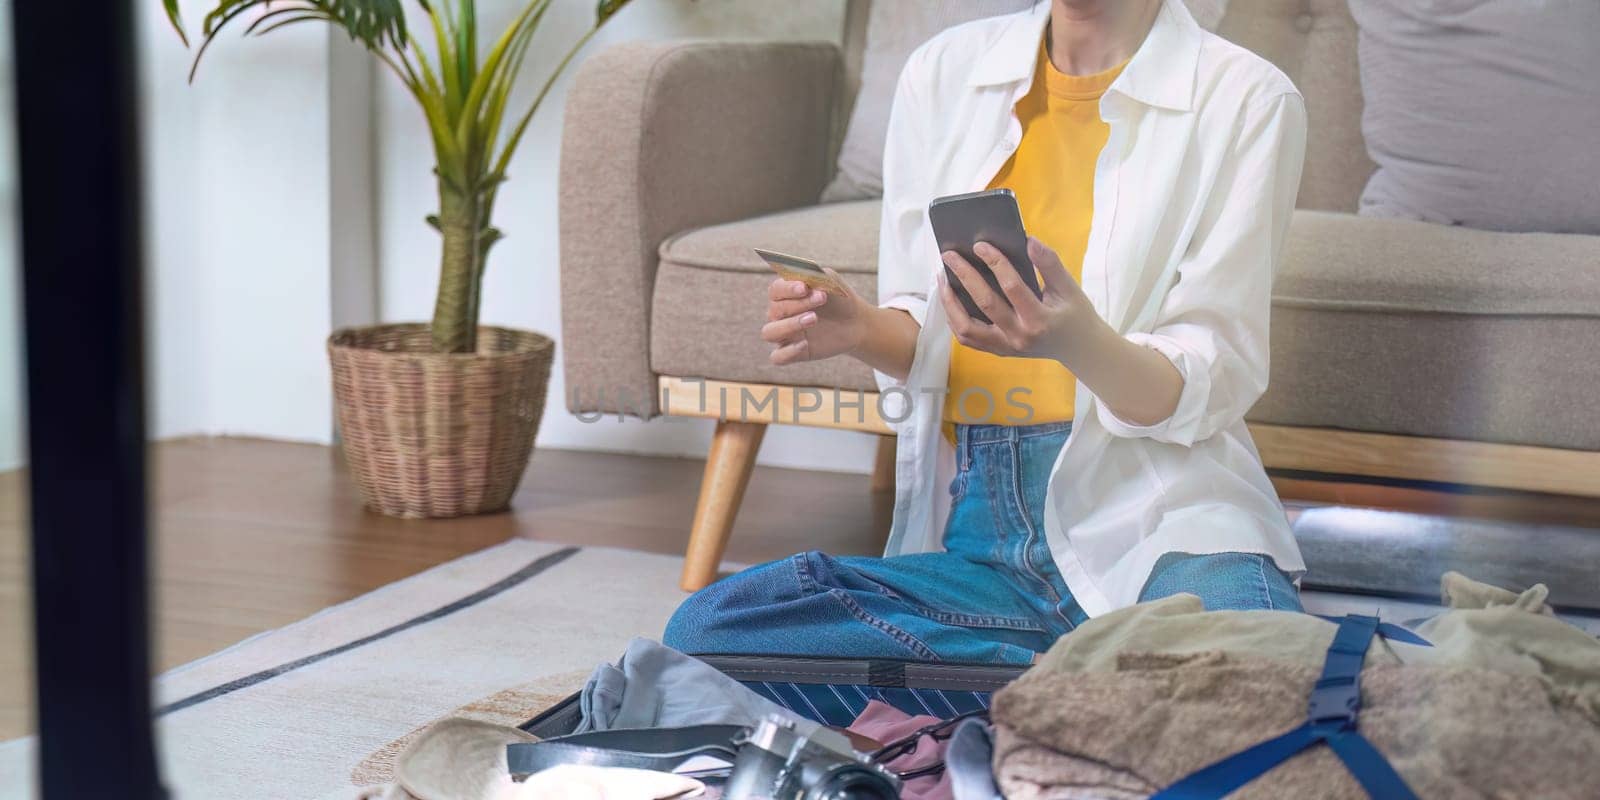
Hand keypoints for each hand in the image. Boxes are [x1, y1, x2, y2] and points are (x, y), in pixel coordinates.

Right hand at [761, 270, 867, 364]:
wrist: (855, 322)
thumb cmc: (838, 298)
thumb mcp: (830, 281)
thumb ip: (814, 275)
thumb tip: (799, 277)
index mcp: (784, 294)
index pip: (775, 290)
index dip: (787, 289)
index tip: (804, 288)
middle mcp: (780, 314)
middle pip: (774, 310)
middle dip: (798, 304)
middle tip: (822, 298)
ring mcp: (785, 335)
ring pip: (769, 333)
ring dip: (788, 325)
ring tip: (813, 319)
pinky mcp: (794, 353)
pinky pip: (777, 357)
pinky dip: (787, 351)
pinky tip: (805, 344)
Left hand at [938, 237, 1097, 364]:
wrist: (1079, 349)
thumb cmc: (1075, 315)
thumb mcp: (1070, 288)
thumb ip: (1050, 264)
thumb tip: (1029, 241)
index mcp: (1039, 320)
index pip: (1012, 287)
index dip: (995, 263)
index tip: (980, 245)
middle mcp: (1019, 337)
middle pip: (984, 304)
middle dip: (964, 276)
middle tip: (949, 255)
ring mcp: (1005, 347)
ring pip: (966, 328)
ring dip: (950, 302)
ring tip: (943, 278)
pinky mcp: (998, 351)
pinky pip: (968, 338)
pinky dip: (954, 318)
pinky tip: (950, 299)